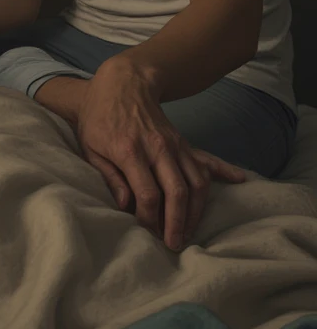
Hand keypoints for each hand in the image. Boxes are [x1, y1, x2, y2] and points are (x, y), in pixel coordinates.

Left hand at [73, 60, 245, 249]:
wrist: (121, 84)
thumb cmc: (99, 118)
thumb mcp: (91, 147)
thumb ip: (108, 176)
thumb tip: (126, 205)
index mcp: (130, 151)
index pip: (147, 194)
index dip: (149, 218)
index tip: (146, 231)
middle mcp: (157, 148)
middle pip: (177, 191)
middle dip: (178, 222)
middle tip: (175, 244)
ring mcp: (174, 145)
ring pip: (196, 182)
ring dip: (196, 210)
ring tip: (189, 231)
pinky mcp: (183, 142)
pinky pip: (206, 160)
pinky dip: (223, 171)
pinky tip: (238, 180)